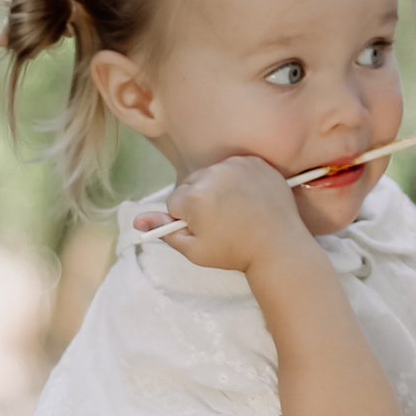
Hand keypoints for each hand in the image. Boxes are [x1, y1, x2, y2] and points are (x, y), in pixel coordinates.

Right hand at [138, 154, 305, 273]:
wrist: (278, 246)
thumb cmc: (234, 252)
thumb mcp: (194, 250)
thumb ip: (165, 231)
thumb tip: (137, 221)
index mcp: (194, 196)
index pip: (174, 202)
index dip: (186, 219)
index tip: (205, 230)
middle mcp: (212, 174)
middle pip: (191, 184)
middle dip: (199, 201)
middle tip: (222, 221)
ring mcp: (236, 165)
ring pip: (212, 175)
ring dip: (217, 188)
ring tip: (236, 210)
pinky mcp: (255, 162)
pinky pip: (234, 167)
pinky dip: (237, 179)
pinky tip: (248, 198)